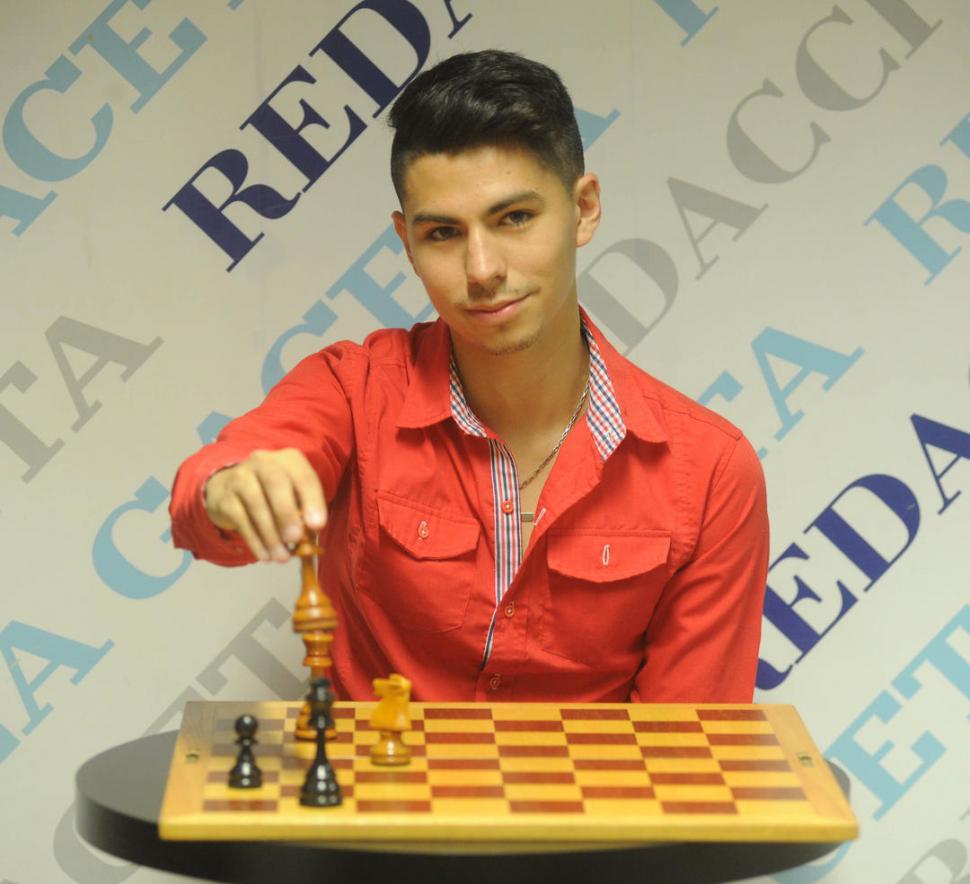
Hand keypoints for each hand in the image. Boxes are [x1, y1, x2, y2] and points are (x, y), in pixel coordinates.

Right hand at [203, 448, 325, 561]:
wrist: (229, 489)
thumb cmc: (273, 495)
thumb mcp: (292, 497)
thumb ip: (302, 514)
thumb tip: (307, 539)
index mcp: (288, 460)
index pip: (303, 476)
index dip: (312, 500)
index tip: (317, 526)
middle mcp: (263, 461)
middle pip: (275, 482)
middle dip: (287, 513)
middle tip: (295, 539)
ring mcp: (240, 476)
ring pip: (256, 503)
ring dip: (271, 534)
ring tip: (281, 557)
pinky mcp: (224, 496)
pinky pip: (240, 519)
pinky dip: (255, 540)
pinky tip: (264, 555)